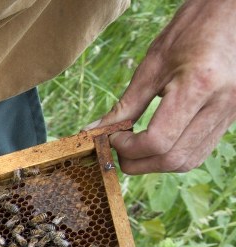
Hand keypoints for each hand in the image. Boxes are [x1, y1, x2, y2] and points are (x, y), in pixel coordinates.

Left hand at [90, 0, 235, 173]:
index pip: (158, 141)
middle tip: (119, 148)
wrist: (232, 14)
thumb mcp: (153, 64)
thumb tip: (94, 130)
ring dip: (157, 163)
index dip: (128, 148)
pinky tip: (159, 141)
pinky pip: (201, 149)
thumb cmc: (192, 30)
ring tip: (136, 146)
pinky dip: (175, 154)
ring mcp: (231, 113)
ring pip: (189, 161)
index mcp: (198, 87)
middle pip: (173, 159)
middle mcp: (221, 104)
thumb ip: (126, 104)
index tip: (112, 137)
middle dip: (139, 162)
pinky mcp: (232, 117)